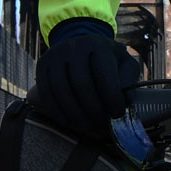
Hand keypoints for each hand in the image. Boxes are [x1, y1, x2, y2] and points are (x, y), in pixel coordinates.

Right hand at [33, 19, 141, 133]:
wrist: (78, 45)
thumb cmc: (105, 59)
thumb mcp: (123, 61)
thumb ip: (128, 77)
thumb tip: (125, 98)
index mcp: (98, 44)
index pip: (104, 74)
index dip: (112, 98)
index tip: (118, 114)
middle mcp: (74, 46)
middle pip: (81, 84)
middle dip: (93, 109)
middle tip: (102, 124)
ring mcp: (55, 55)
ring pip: (61, 90)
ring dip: (75, 113)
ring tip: (87, 125)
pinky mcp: (42, 66)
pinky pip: (46, 92)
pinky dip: (57, 111)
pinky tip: (68, 122)